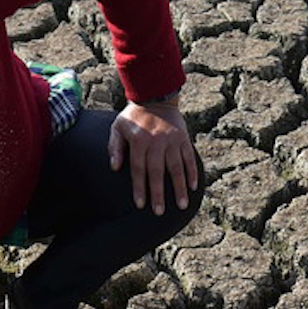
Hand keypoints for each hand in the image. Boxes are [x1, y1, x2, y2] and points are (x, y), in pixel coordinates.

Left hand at [109, 99, 197, 215]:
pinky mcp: (183, 138)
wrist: (155, 96)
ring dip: (179, 188)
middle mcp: (157, 142)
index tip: (141, 204)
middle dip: (158, 193)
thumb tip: (115, 168)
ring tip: (181, 205)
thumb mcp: (118, 127)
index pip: (139, 169)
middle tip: (159, 212)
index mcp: (139, 141)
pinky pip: (189, 158)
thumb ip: (114, 147)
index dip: (140, 188)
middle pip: (157, 172)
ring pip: (176, 168)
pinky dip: (192, 173)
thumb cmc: (134, 117)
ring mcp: (172, 140)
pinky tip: (193, 187)